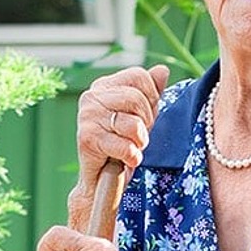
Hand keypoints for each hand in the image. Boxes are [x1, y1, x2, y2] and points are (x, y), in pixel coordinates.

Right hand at [77, 62, 169, 188]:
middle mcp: (92, 97)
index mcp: (104, 86)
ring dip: (140, 141)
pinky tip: (126, 160)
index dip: (152, 98)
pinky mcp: (88, 139)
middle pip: (136, 98)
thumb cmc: (121, 145)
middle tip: (139, 136)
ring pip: (132, 123)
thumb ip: (150, 93)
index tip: (146, 117)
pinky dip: (132, 157)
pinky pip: (124, 145)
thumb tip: (162, 70)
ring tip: (132, 147)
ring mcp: (88, 117)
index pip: (139, 76)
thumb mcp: (141, 116)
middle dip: (147, 121)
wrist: (100, 180)